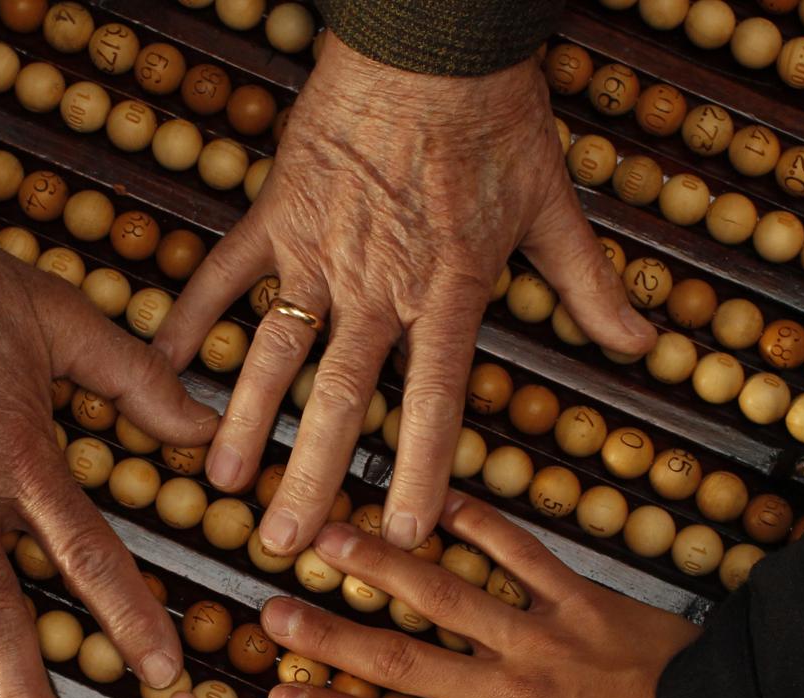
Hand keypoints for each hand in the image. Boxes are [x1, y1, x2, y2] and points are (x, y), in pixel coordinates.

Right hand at [153, 35, 656, 555]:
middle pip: (338, 399)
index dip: (418, 470)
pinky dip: (192, 317)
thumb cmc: (492, 120)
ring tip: (219, 481)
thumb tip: (638, 345)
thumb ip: (588, 286)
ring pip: (274, 352)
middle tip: (283, 542)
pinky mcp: (278, 215)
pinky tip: (166, 364)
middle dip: (309, 477)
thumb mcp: (554, 205)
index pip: (432, 400)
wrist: (430, 41)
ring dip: (243, 420)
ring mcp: (318, 253)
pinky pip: (225, 274)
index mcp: (448, 292)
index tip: (401, 533)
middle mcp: (377, 287)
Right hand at [256, 491, 717, 697]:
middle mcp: (507, 688)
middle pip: (402, 658)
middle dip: (331, 635)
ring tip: (332, 539)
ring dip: (385, 565)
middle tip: (276, 609)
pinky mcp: (578, 599)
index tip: (277, 697)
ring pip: (448, 594)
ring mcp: (540, 636)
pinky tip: (442, 500)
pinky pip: (524, 554)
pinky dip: (484, 525)